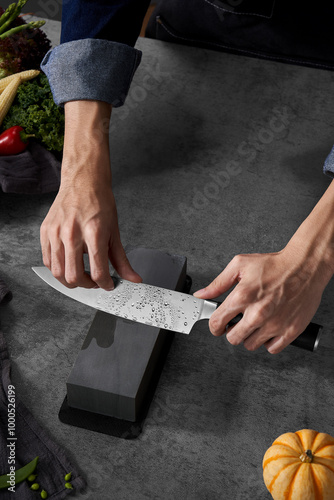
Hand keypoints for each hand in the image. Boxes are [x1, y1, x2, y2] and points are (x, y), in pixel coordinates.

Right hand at [40, 100, 140, 288]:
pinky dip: (58, 269)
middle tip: (94, 281)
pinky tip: (70, 263)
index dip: (104, 284)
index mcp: (94, 232)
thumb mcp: (115, 231)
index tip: (108, 285)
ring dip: (71, 280)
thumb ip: (122, 260)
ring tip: (82, 274)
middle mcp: (72, 233)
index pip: (97, 271)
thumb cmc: (100, 203)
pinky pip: (47, 261)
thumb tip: (133, 279)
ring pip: (58, 272)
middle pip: (74, 276)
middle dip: (87, 286)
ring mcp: (55, 232)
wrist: (83, 181)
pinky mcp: (45, 231)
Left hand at [194, 179, 333, 352]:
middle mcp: (258, 313)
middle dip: (231, 332)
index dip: (214, 326)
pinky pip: (272, 348)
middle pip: (233, 338)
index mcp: (243, 296)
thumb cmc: (274, 265)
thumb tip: (202, 295)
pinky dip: (268, 342)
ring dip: (249, 337)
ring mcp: (275, 324)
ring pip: (251, 345)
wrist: (305, 266)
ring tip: (254, 323)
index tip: (217, 325)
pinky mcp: (290, 330)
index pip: (217, 322)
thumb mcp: (239, 265)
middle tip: (236, 324)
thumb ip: (218, 283)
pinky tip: (268, 329)